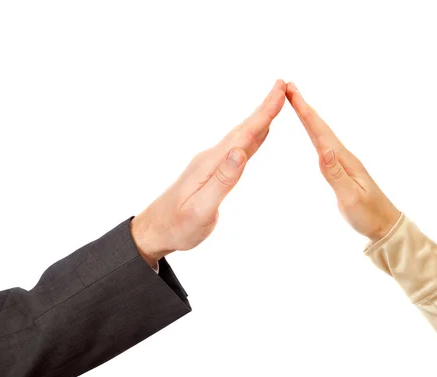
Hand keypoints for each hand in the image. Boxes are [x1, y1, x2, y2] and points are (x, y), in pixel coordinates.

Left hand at [131, 80, 286, 264]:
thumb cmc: (179, 226)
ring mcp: (211, 163)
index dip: (264, 114)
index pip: (244, 134)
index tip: (280, 92)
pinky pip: (238, 148)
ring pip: (241, 136)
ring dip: (259, 119)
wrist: (155, 230)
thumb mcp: (201, 209)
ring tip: (275, 103)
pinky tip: (258, 133)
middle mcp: (211, 157)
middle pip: (243, 129)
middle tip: (282, 86)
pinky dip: (252, 136)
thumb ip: (222, 181)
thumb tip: (241, 152)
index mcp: (211, 164)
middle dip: (264, 108)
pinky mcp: (212, 171)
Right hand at [286, 82, 400, 241]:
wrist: (385, 225)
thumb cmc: (368, 215)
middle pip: (320, 127)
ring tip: (297, 102)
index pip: (320, 132)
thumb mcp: (350, 197)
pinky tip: (312, 131)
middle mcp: (343, 156)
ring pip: (321, 134)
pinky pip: (323, 145)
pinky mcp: (341, 169)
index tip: (292, 93)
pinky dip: (314, 133)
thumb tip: (323, 149)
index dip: (305, 112)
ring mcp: (343, 162)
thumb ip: (335, 174)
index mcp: (343, 160)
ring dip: (308, 117)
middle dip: (304, 107)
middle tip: (289, 87)